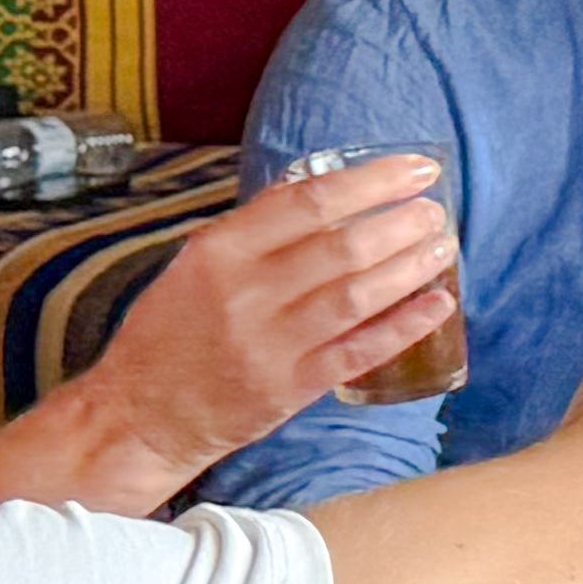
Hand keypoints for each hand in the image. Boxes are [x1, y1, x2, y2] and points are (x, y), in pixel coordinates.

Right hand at [80, 154, 461, 473]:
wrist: (140, 414)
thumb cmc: (171, 331)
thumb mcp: (195, 264)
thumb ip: (255, 228)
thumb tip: (321, 187)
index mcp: (220, 251)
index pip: (310, 201)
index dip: (372, 181)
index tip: (415, 169)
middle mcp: (245, 294)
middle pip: (342, 247)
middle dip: (401, 223)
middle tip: (437, 210)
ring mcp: (269, 345)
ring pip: (357, 296)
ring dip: (409, 268)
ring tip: (443, 247)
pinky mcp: (289, 390)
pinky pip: (359, 352)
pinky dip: (404, 326)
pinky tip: (438, 306)